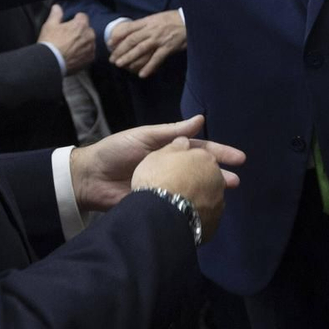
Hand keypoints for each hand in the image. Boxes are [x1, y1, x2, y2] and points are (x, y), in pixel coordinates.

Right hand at [38, 3, 95, 71]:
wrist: (51, 62)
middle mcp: (89, 35)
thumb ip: (56, 14)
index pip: (82, 16)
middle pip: (87, 29)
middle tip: (69, 37)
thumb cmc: (50, 43)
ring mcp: (91, 47)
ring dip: (83, 42)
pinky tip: (74, 54)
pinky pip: (89, 52)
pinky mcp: (90, 58)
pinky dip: (84, 53)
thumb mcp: (50, 25)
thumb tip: (57, 7)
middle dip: (80, 31)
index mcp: (80, 25)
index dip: (75, 19)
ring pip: (89, 41)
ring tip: (71, 47)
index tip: (70, 24)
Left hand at [71, 115, 242, 223]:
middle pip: (200, 170)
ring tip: (224, 195)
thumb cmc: (115, 151)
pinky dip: (192, 206)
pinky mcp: (157, 204)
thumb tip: (201, 119)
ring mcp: (165, 186)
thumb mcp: (144, 136)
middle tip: (236, 181)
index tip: (239, 158)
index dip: (220, 153)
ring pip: (193, 188)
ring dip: (209, 190)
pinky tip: (205, 209)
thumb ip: (172, 131)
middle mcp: (171, 168)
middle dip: (219, 174)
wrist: (89, 177)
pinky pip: (179, 205)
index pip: (201, 150)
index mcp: (169, 150)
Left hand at [107, 10, 186, 78]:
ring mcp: (159, 39)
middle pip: (132, 40)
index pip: (129, 29)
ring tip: (120, 65)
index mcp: (148, 22)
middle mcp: (151, 30)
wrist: (190, 20)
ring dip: (129, 58)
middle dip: (120, 50)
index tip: (110, 44)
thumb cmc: (174, 20)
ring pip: (140, 49)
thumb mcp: (157, 18)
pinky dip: (149, 67)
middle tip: (112, 59)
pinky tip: (142, 74)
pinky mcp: (168, 47)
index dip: (117, 36)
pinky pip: (156, 58)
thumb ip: (146, 25)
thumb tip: (133, 32)